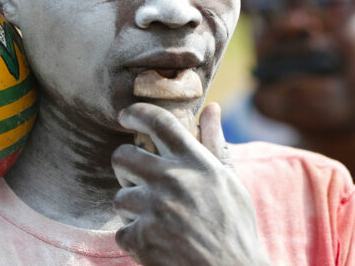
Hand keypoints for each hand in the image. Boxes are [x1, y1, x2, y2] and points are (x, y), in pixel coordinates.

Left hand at [112, 103, 271, 265]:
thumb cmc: (235, 230)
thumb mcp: (230, 183)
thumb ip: (215, 143)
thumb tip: (211, 108)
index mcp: (196, 163)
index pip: (160, 122)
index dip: (137, 112)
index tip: (126, 115)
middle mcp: (173, 180)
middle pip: (122, 156)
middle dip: (124, 167)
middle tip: (137, 181)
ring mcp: (155, 209)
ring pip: (119, 197)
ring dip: (132, 211)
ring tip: (157, 223)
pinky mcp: (141, 238)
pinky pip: (121, 231)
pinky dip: (135, 241)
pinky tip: (157, 245)